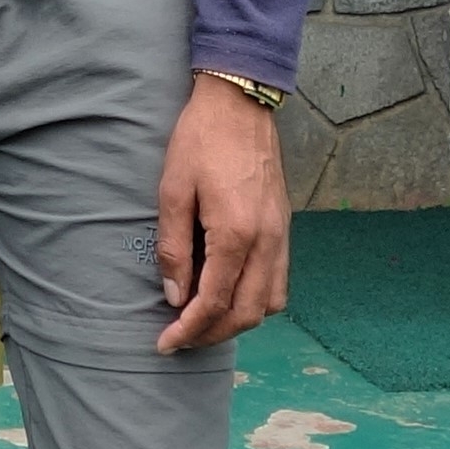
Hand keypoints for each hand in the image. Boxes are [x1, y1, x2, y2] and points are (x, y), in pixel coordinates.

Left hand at [154, 75, 290, 352]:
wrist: (240, 104)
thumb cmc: (200, 141)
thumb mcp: (172, 190)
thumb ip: (173, 247)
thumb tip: (174, 296)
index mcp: (235, 234)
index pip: (213, 303)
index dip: (188, 330)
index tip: (165, 344)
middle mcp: (267, 242)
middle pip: (246, 313)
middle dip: (212, 335)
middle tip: (180, 339)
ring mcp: (281, 236)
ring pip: (270, 304)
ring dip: (237, 322)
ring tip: (203, 322)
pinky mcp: (284, 228)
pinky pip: (279, 282)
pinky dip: (257, 301)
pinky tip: (230, 294)